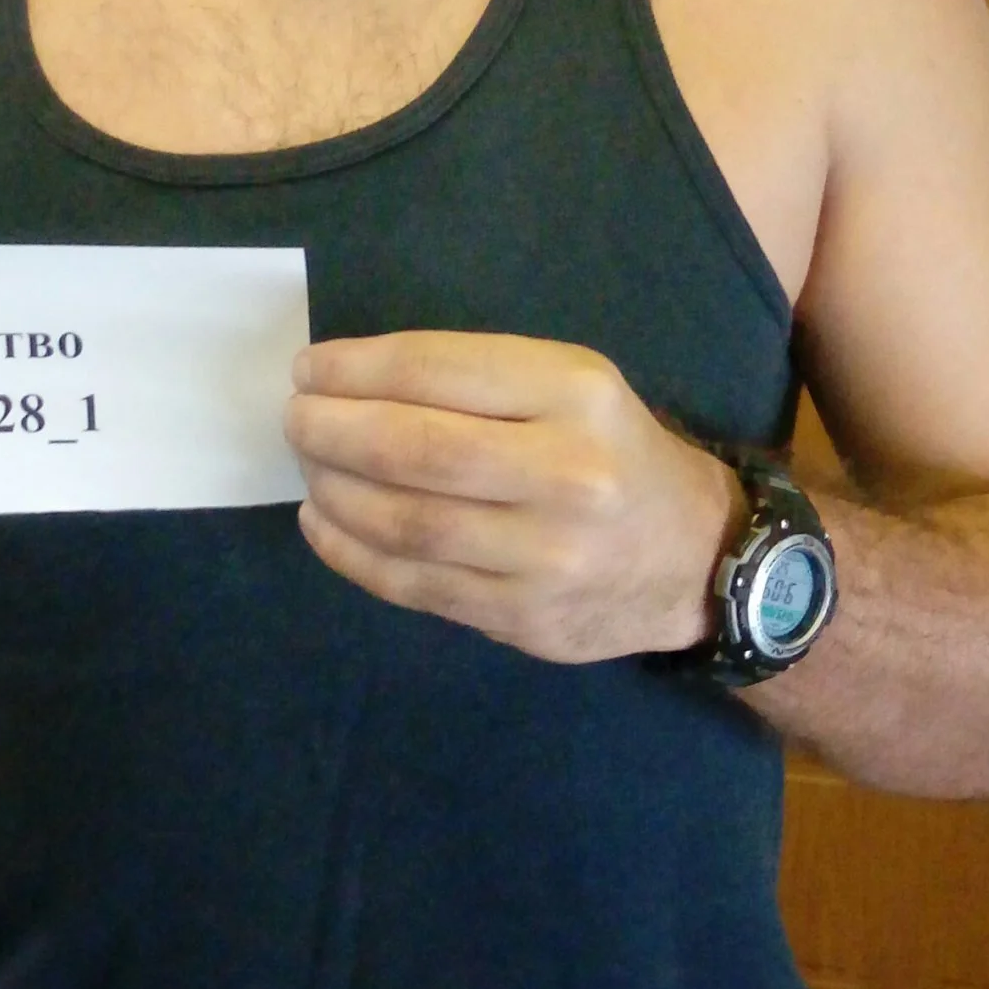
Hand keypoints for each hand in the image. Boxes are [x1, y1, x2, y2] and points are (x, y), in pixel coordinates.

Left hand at [285, 329, 739, 664]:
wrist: (694, 558)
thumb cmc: (613, 451)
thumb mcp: (571, 385)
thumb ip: (475, 380)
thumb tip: (348, 381)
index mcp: (577, 395)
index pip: (438, 371)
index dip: (355, 370)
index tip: (308, 369)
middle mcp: (568, 475)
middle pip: (414, 451)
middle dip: (331, 430)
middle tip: (294, 419)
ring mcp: (547, 557)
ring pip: (406, 524)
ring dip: (333, 492)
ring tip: (307, 469)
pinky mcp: (524, 619)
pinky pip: (414, 585)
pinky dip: (352, 553)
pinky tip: (323, 525)